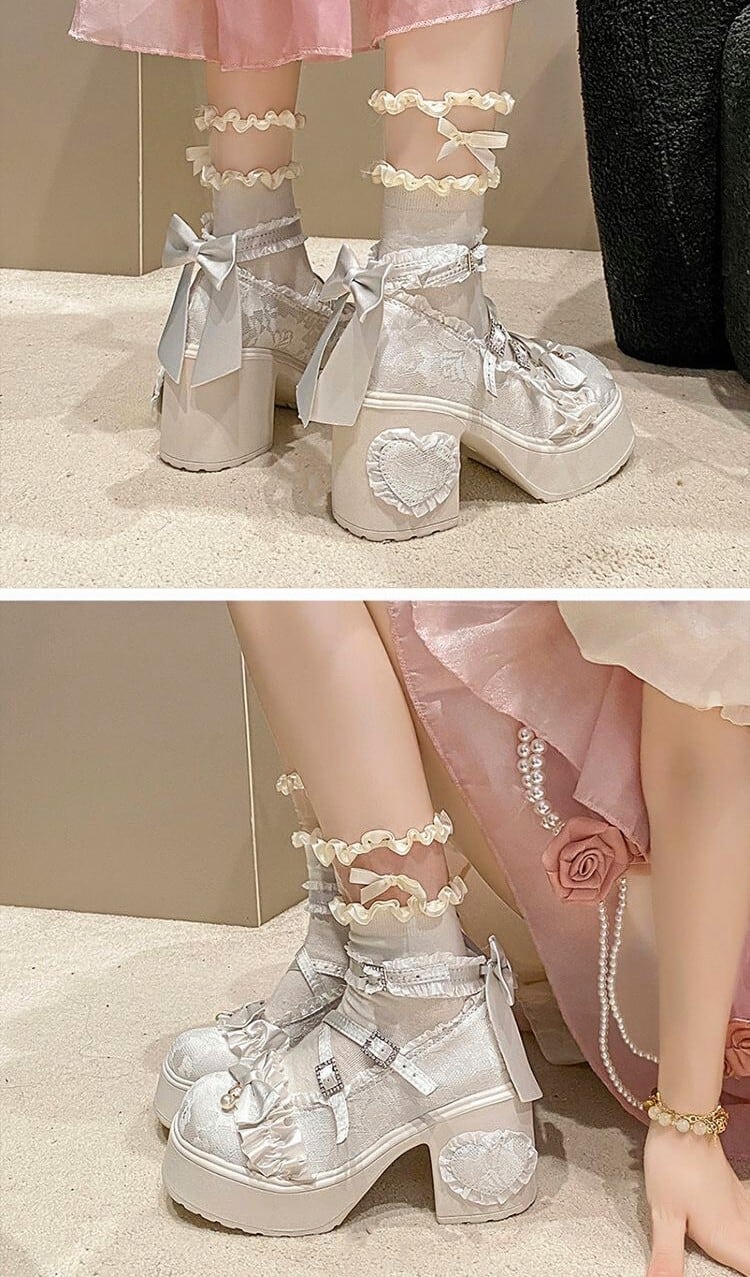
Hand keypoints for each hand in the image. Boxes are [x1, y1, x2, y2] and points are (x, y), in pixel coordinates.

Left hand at [644, 1124, 749, 1275]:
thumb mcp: (665, 1216)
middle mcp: (738, 1223)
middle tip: (742, 1264)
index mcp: (725, 1237)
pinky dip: (748, 1229)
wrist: (684, 1122)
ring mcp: (739, 1204)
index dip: (747, 1270)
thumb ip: (668, 1256)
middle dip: (748, 1260)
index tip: (741, 1270)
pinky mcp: (732, 1190)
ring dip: (748, 1246)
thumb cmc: (674, 1164)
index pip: (749, 1267)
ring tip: (744, 1254)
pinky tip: (745, 1225)